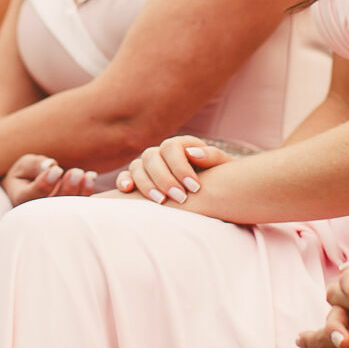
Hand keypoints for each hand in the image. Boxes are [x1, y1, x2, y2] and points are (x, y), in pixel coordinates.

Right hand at [0, 154, 96, 205]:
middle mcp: (36, 212)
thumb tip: (50, 165)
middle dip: (67, 190)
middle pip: (53, 206)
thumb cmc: (26, 174)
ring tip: (87, 175)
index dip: (46, 183)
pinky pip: (79, 207)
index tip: (57, 169)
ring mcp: (53, 215)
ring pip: (68, 209)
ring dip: (81, 192)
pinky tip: (91, 177)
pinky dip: (87, 193)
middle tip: (76, 172)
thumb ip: (34, 165)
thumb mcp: (24, 165)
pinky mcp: (68, 212)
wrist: (29, 188)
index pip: (32, 195)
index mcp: (21, 199)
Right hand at [114, 135, 230, 204]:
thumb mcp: (224, 166)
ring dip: (147, 184)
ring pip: (137, 167)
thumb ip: (213, 156)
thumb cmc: (221, 178)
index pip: (171, 148)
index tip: (194, 187)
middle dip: (165, 179)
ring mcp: (147, 166)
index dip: (180, 166)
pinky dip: (124, 181)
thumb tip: (194, 154)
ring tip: (161, 202)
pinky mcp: (137, 180)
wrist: (215, 192)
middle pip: (151, 157)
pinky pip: (125, 177)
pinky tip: (128, 190)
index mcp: (181, 145)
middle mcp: (161, 153)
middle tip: (180, 198)